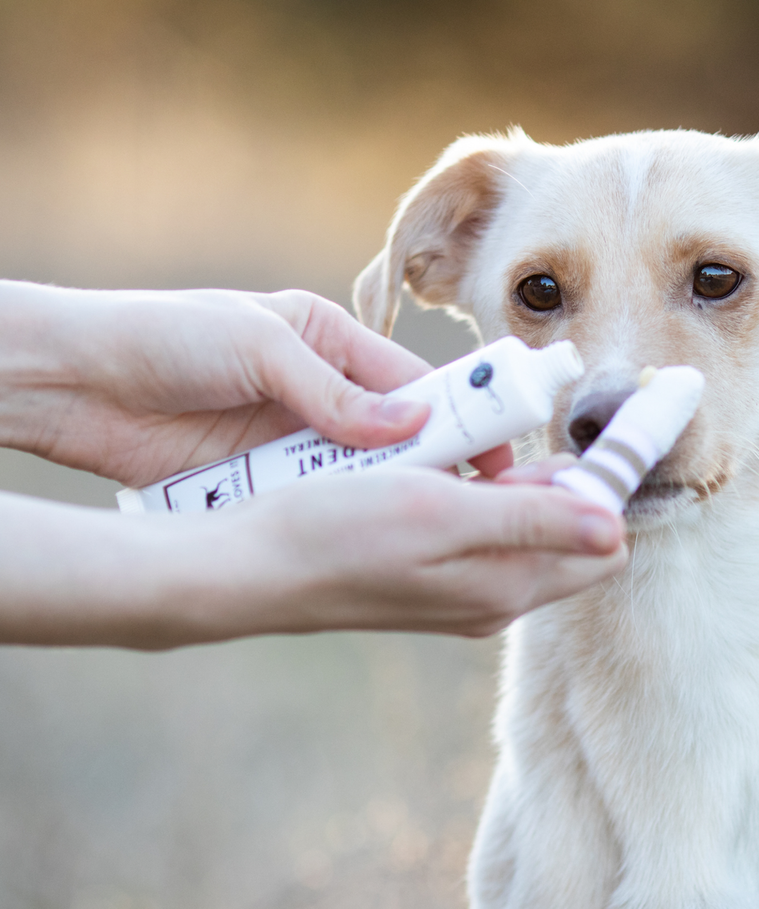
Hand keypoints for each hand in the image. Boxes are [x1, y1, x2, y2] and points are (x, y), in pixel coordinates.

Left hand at [0, 282, 512, 485]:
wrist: (76, 383)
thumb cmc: (165, 337)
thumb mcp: (259, 346)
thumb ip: (334, 390)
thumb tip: (411, 421)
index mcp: (328, 341)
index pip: (411, 381)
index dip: (456, 415)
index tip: (494, 453)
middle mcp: (320, 391)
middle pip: (395, 433)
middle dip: (431, 464)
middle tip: (472, 501)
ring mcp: (293, 438)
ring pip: (360, 473)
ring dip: (384, 494)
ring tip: (423, 523)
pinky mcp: (264, 477)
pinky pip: (316, 498)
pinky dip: (336, 513)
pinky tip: (359, 532)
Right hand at [0, 467, 627, 645]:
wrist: (248, 569)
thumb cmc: (337, 533)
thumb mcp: (441, 516)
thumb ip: (531, 522)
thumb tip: (616, 528)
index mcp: (506, 586)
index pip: (600, 542)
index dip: (605, 486)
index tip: (596, 430)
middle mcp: (492, 597)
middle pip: (563, 533)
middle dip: (559, 479)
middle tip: (520, 427)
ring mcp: (459, 591)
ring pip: (520, 528)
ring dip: (514, 482)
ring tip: (473, 441)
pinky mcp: (426, 577)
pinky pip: (478, 530)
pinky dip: (476, 494)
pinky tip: (440, 465)